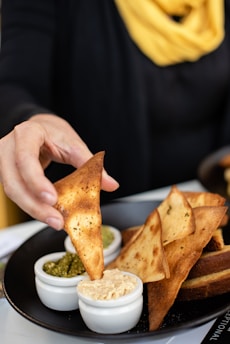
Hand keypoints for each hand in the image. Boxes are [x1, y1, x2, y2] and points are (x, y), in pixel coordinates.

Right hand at [0, 114, 118, 228]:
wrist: (40, 127)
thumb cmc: (55, 133)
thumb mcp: (74, 145)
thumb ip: (91, 164)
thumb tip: (111, 184)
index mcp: (27, 134)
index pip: (25, 158)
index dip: (36, 181)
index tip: (52, 199)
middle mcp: (9, 147)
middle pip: (14, 182)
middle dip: (35, 205)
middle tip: (57, 220)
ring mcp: (4, 161)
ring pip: (12, 191)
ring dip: (33, 210)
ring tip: (55, 221)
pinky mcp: (6, 173)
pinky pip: (16, 193)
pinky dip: (31, 205)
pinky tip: (47, 213)